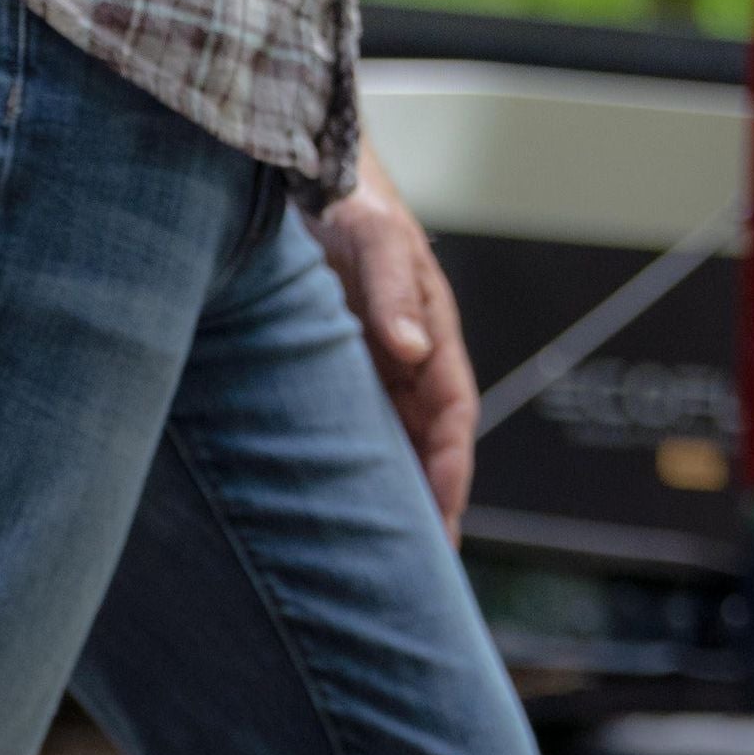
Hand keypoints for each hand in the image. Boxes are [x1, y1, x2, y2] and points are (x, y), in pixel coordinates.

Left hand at [316, 143, 476, 536]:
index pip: (450, 419)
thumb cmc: (348, 203)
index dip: (449, 472)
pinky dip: (342, 472)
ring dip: (383, 498)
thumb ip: (394, 291)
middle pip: (422, 447)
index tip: (443, 522)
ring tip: (368, 563)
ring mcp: (368, 369)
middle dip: (424, 506)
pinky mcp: (329, 371)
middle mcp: (405, 361)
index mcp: (429, 337)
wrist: (303, 179)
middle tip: (412, 575)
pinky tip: (318, 512)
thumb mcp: (372, 239)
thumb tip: (411, 350)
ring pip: (383, 447)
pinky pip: (342, 432)